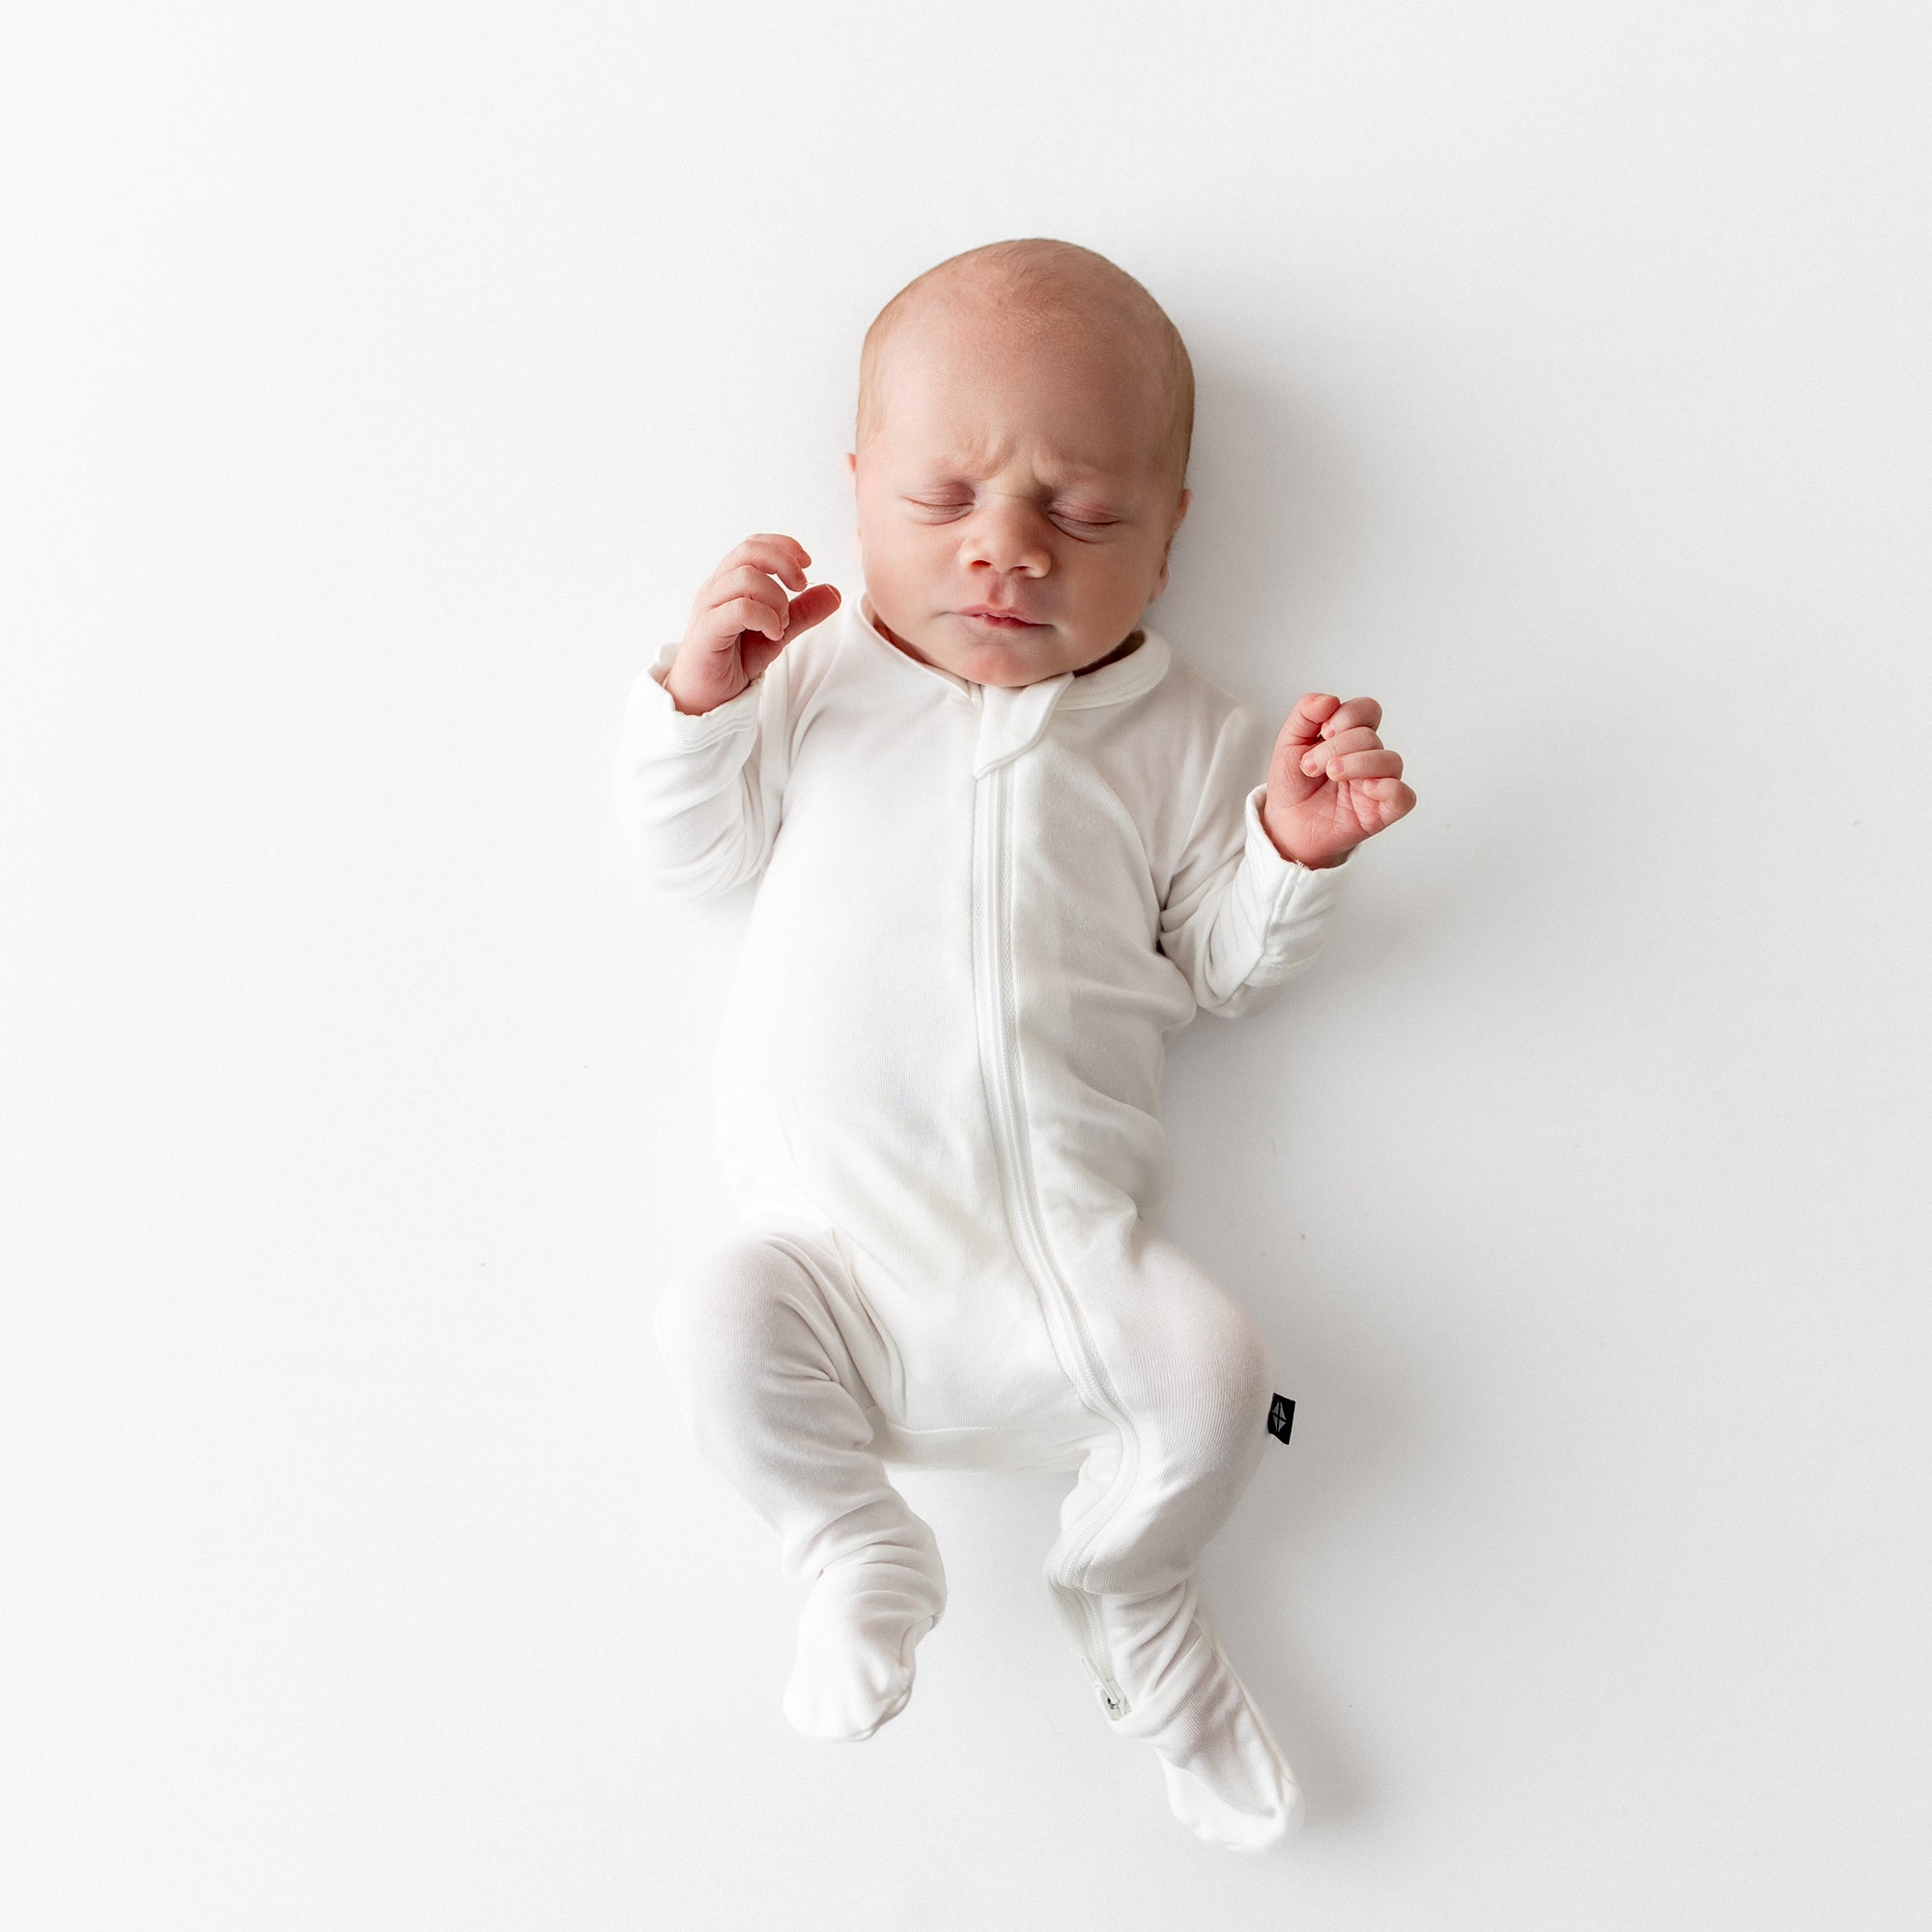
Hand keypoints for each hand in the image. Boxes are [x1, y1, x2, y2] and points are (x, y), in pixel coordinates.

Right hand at [662, 533, 841, 714]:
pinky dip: (765, 617)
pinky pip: (739, 609)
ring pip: (745, 578)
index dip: (784, 547)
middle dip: (783, 563)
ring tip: (781, 623)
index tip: (807, 565)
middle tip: (801, 586)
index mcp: (730, 581)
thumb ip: (803, 612)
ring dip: (776, 598)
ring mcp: (709, 607)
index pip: (754, 545)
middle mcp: (716, 588)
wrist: (706, 695)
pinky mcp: (707, 631)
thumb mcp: (778, 632)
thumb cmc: (734, 659)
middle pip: (749, 551)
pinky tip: (773, 634)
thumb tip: (833, 592)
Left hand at [1262, 693, 1416, 868]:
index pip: (1368, 710)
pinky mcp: (1381, 812)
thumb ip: (1305, 714)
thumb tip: (1329, 700)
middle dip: (1336, 747)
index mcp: (1351, 737)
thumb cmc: (1293, 784)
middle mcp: (1369, 758)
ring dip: (1358, 763)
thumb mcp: (1289, 742)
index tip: (1322, 732)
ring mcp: (1377, 784)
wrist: (1285, 824)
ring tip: (1331, 774)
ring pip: (1391, 761)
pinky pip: (1404, 797)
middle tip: (1312, 766)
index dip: (1347, 715)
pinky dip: (1389, 788)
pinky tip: (1365, 789)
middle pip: (1370, 737)